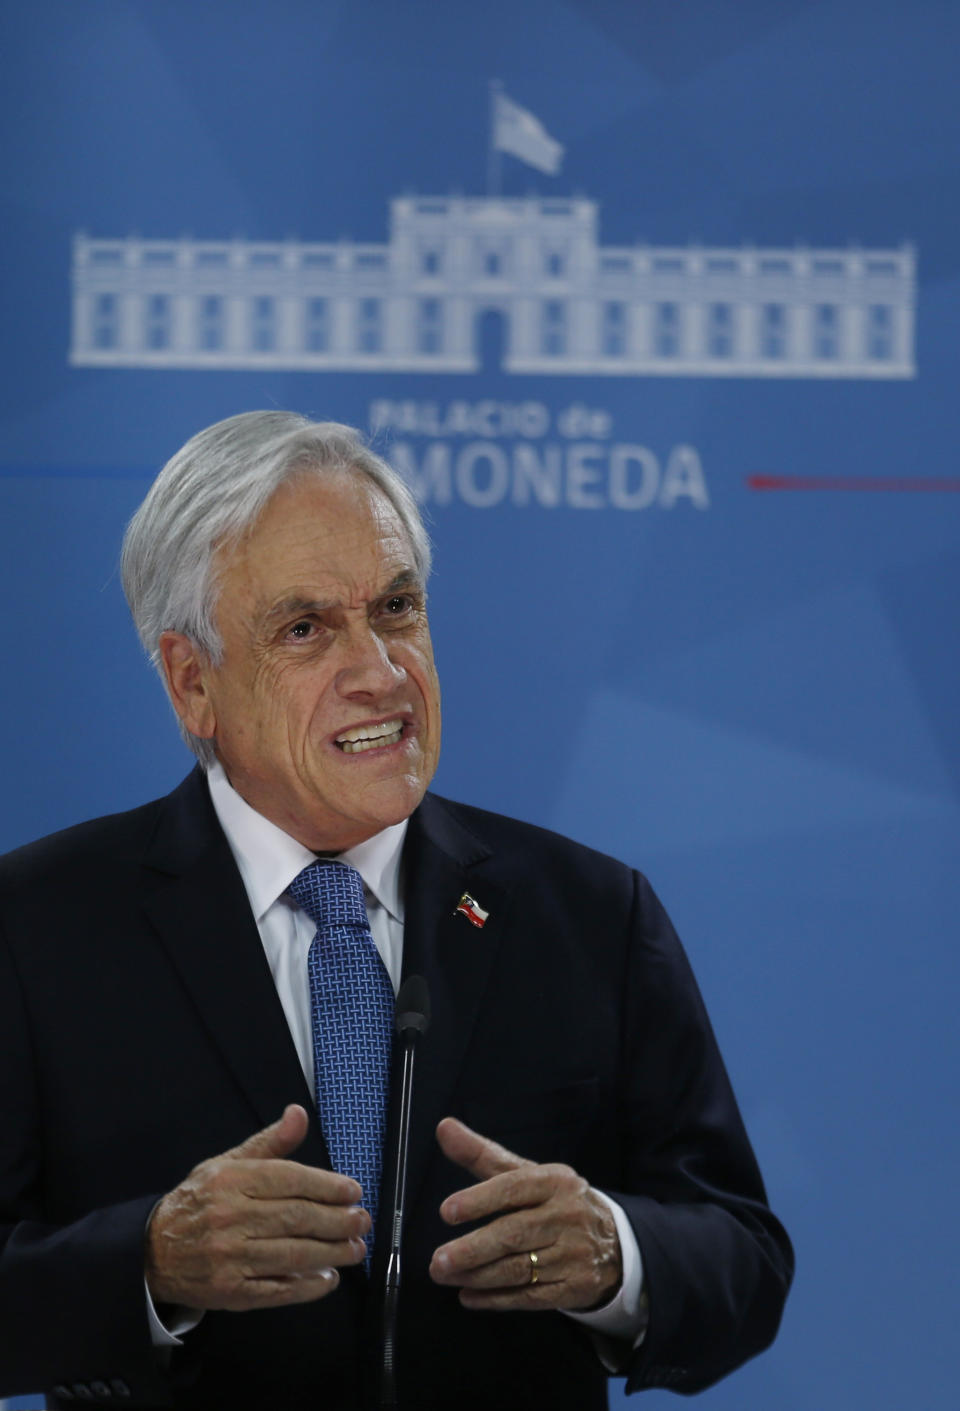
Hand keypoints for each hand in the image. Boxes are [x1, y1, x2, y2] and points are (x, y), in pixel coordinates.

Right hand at [145, 1104, 369, 1311]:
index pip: (290, 1180)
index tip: (353, 1191)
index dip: (328, 1186)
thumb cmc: (199, 1201)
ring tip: (355, 1248)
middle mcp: (231, 1217)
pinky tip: (327, 1279)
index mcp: (232, 1180)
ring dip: (331, 1253)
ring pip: (292, 1254)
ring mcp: (230, 1257)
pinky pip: (277, 1290)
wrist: (152, 1250)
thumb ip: (269, 1143)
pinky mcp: (230, 1291)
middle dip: (337, 1220)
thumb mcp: (228, 1163)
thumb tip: (298, 1114)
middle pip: (296, 1217)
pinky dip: (306, 1286)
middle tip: (362, 1220)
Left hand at [429, 1117, 621, 1311]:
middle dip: (472, 1249)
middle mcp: (566, 1216)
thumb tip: (444, 1127)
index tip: (447, 1211)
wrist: (614, 1243)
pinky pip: (530, 1297)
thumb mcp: (527, 1174)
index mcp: (555, 1181)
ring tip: (445, 1275)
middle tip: (438, 1260)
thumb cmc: (555, 1203)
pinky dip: (496, 1299)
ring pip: (518, 1268)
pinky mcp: (574, 1288)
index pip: (513, 1187)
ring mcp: (573, 1254)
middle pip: (513, 1233)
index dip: (479, 1200)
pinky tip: (469, 1296)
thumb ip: (483, 1154)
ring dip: (477, 1276)